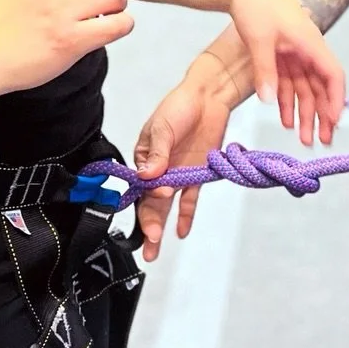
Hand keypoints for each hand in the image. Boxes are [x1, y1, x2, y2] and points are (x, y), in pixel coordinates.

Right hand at [131, 59, 236, 259]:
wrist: (208, 97)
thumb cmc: (179, 106)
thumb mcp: (163, 126)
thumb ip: (157, 152)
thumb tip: (148, 175)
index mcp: (144, 158)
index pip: (139, 187)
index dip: (145, 201)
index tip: (155, 205)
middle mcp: (159, 171)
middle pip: (150, 203)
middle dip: (149, 225)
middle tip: (150, 246)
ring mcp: (177, 175)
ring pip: (166, 206)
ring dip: (161, 227)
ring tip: (155, 250)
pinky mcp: (196, 176)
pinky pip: (189, 200)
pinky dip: (185, 215)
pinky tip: (181, 232)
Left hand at [227, 0, 344, 146]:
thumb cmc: (254, 3)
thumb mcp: (259, 39)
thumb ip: (265, 72)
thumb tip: (269, 102)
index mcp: (310, 42)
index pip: (333, 75)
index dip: (335, 100)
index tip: (332, 123)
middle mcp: (307, 48)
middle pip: (321, 86)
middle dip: (321, 114)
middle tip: (320, 141)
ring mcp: (294, 51)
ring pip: (305, 87)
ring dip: (304, 112)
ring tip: (303, 138)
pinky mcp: (280, 52)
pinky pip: (288, 81)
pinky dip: (287, 100)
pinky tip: (284, 119)